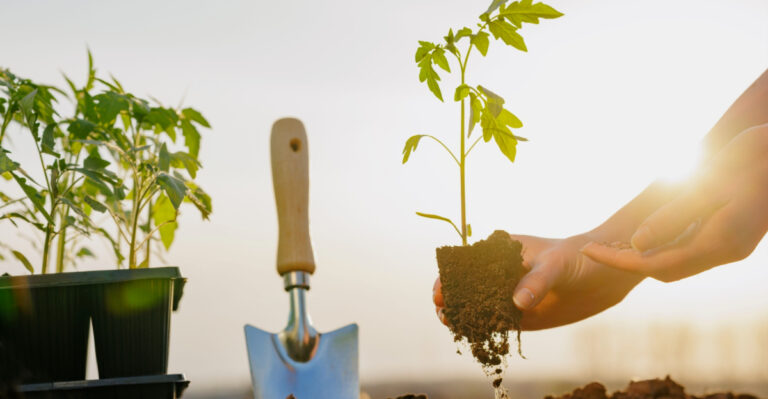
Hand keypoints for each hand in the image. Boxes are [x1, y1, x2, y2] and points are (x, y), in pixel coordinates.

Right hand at [433, 233, 643, 329]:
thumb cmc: (578, 258)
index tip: (441, 289)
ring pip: (479, 306)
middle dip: (452, 297)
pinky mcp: (521, 315)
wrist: (605, 275)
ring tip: (452, 323)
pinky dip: (485, 329)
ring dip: (465, 315)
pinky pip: (497, 323)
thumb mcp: (557, 265)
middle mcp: (501, 273)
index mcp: (502, 252)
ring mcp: (509, 294)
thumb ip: (536, 282)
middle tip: (443, 310)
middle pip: (468, 286)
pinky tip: (475, 335)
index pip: (467, 262)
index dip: (450, 275)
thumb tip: (516, 303)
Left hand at [582, 125, 767, 281]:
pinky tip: (651, 231)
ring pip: (681, 261)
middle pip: (667, 269)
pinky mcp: (736, 235)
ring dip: (648, 255)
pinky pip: (693, 249)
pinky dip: (668, 244)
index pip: (655, 264)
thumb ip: (672, 217)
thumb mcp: (708, 184)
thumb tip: (636, 245)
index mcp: (719, 242)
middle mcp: (727, 251)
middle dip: (630, 262)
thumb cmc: (755, 158)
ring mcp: (734, 245)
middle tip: (598, 248)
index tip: (588, 251)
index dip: (618, 260)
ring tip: (616, 243)